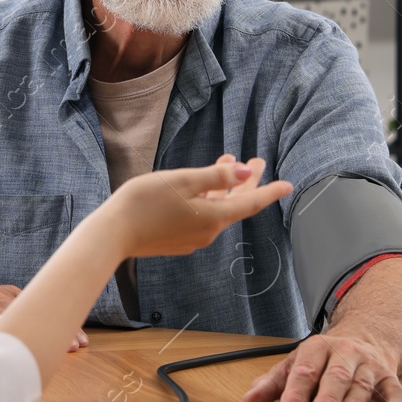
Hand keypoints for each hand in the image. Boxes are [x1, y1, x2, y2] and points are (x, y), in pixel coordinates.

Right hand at [98, 157, 291, 259]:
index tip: (288, 184)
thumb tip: (246, 172)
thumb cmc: (145, 202)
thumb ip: (217, 176)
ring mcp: (192, 238)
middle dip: (247, 182)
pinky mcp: (178, 240)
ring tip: (228, 164)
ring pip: (218, 210)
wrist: (113, 234)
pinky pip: (202, 217)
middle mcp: (208, 231)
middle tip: (256, 161)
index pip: (250, 203)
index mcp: (213, 217)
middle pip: (235, 205)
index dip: (270, 191)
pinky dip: (209, 199)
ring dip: (226, 188)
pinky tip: (202, 188)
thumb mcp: (183, 181)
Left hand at [242, 333, 401, 401]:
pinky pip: (394, 388)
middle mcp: (344, 353)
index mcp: (316, 348)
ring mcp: (367, 364)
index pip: (304, 371)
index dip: (296, 393)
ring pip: (362, 383)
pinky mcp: (388, 375)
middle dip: (327, 398)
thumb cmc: (323, 360)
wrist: (365, 337)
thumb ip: (272, 385)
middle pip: (335, 376)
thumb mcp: (295, 364)